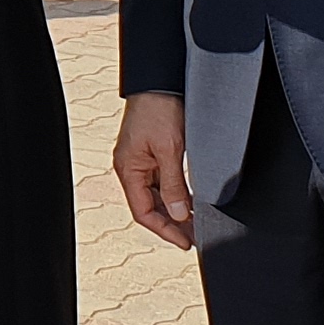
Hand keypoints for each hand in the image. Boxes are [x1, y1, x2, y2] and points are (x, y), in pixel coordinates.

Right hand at [113, 93, 195, 248]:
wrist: (159, 82)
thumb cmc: (159, 110)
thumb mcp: (169, 150)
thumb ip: (173, 184)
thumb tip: (178, 214)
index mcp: (128, 169)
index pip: (143, 212)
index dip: (164, 230)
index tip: (185, 242)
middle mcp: (131, 168)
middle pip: (149, 206)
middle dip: (172, 223)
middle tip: (195, 237)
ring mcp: (140, 161)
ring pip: (156, 196)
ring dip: (174, 210)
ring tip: (195, 223)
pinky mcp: (150, 154)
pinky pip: (160, 182)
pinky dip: (174, 194)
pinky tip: (189, 202)